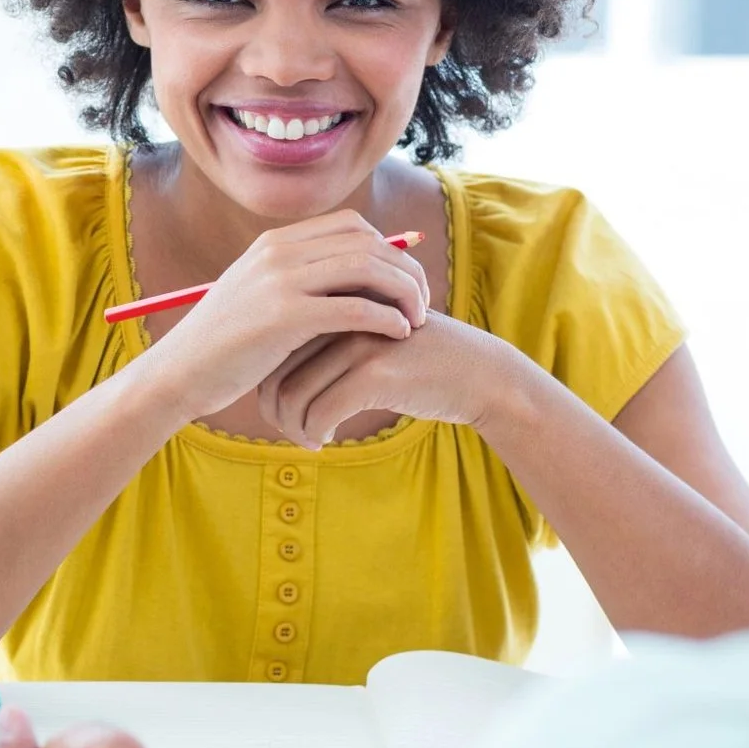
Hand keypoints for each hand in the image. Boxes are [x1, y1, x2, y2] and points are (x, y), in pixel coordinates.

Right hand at [136, 211, 429, 420]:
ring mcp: (280, 281)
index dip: (388, 249)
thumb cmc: (222, 347)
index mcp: (275, 243)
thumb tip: (349, 286)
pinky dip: (387, 318)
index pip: (352, 226)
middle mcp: (279, 252)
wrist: (179, 374)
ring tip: (417, 319)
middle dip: (406, 269)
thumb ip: (297, 284)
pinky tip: (399, 335)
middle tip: (423, 302)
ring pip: (367, 268)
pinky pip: (354, 307)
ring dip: (404, 291)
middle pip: (367, 242)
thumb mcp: (257, 300)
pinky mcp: (283, 317)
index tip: (403, 282)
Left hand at [257, 312, 526, 448]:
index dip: (269, 384)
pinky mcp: (374, 372)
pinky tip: (325, 442)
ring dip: (292, 428)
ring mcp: (357, 341)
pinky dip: (314, 433)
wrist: (479, 374)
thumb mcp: (372, 343)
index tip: (279, 411)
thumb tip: (279, 380)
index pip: (278, 346)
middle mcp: (341, 317)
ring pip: (294, 394)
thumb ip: (331, 348)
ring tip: (308, 440)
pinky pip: (321, 411)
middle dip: (273, 409)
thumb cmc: (422, 364)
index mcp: (336, 305)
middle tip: (288, 430)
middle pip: (278, 369)